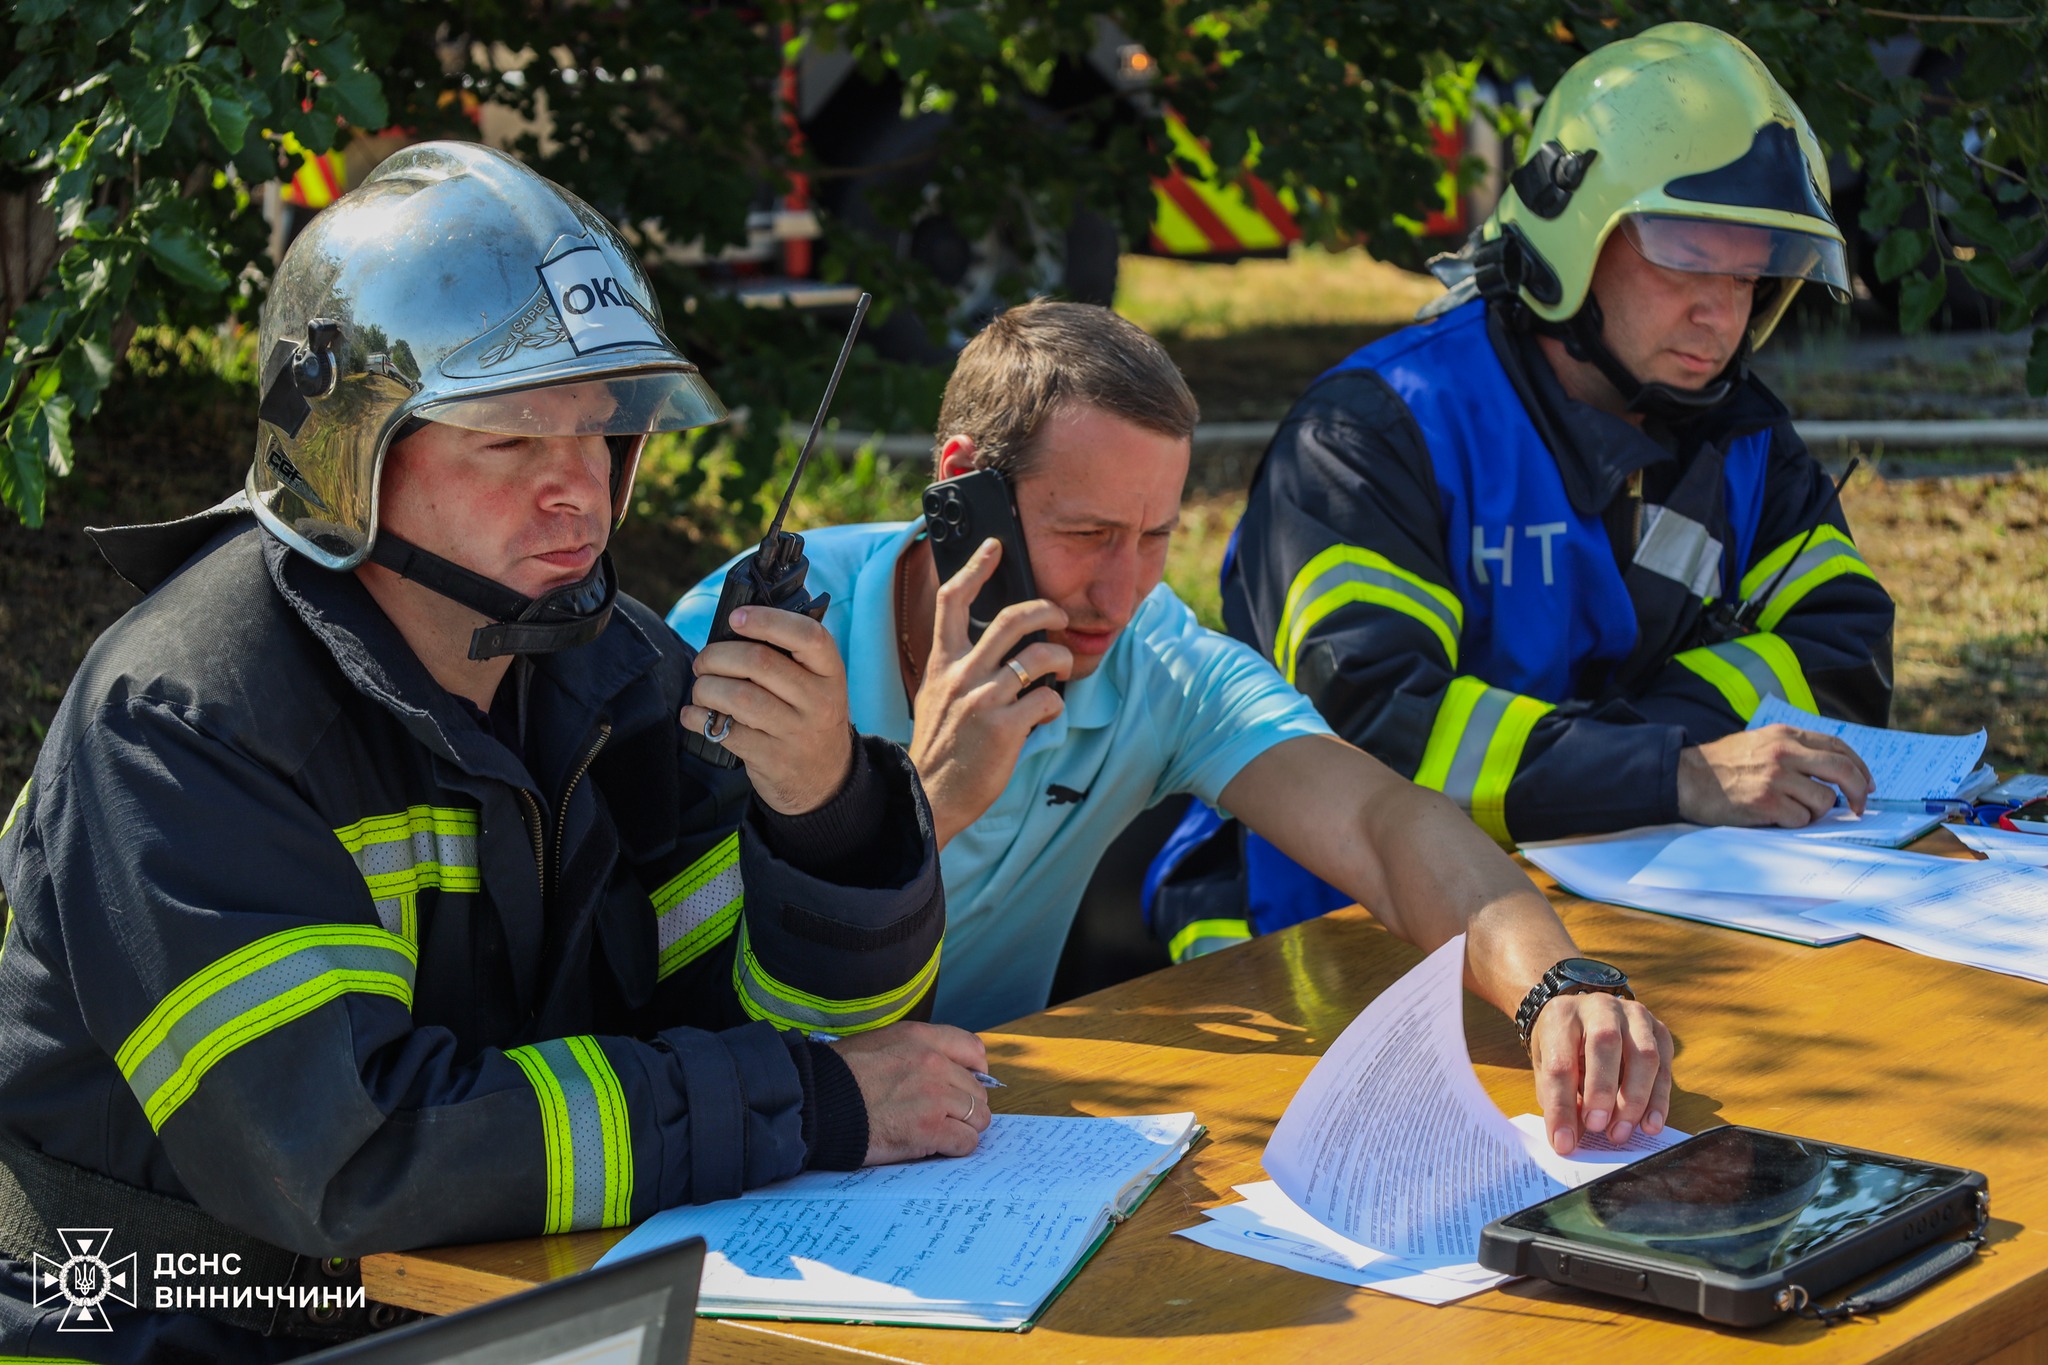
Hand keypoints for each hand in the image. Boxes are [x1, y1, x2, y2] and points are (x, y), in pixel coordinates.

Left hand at [681, 606, 853, 815]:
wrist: (825, 779)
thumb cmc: (809, 718)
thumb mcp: (818, 685)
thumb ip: (790, 657)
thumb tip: (734, 627)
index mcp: (831, 673)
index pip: (808, 636)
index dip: (767, 620)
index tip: (736, 618)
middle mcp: (819, 701)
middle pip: (760, 662)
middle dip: (717, 656)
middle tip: (703, 662)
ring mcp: (797, 732)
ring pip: (739, 696)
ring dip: (706, 688)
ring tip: (701, 689)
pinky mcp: (773, 758)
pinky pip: (726, 731)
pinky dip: (698, 718)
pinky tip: (694, 715)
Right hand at [831, 1022, 992, 1163]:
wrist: (817, 1101)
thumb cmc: (839, 1075)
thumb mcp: (880, 1042)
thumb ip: (915, 1051)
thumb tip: (941, 1070)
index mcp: (921, 1038)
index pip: (974, 1049)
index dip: (975, 1071)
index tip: (966, 1085)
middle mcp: (934, 1064)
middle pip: (977, 1090)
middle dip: (965, 1105)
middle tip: (946, 1116)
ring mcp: (934, 1098)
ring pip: (977, 1117)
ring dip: (963, 1128)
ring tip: (942, 1133)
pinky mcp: (929, 1131)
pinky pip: (965, 1143)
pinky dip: (956, 1148)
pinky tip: (938, 1147)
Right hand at [908, 538, 1070, 846]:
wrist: (930, 795)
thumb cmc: (942, 747)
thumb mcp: (938, 696)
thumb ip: (963, 668)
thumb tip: (1007, 650)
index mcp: (942, 662)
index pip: (953, 600)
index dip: (976, 567)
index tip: (994, 546)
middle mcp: (961, 674)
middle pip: (1011, 619)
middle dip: (1045, 609)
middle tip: (1059, 614)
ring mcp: (983, 700)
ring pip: (1039, 657)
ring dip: (1061, 660)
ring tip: (1062, 671)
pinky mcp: (1004, 727)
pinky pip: (1047, 701)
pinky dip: (1055, 706)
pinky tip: (1046, 716)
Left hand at [1529, 992, 1673, 1155]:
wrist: (1584, 1014)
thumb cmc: (1563, 1046)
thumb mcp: (1548, 1067)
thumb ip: (1558, 1098)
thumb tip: (1571, 1141)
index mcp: (1561, 1016)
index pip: (1560, 1063)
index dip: (1562, 1106)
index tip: (1564, 1142)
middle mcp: (1599, 1007)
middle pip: (1605, 1044)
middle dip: (1602, 1093)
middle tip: (1598, 1128)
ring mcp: (1634, 1015)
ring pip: (1644, 1055)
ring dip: (1635, 1100)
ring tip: (1621, 1133)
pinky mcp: (1659, 1030)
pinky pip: (1664, 1066)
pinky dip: (1659, 1100)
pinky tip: (1649, 1125)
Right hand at [1676, 724, 1873, 826]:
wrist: (1685, 778)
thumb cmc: (1722, 765)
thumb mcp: (1760, 743)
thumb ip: (1793, 750)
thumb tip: (1831, 772)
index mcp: (1785, 734)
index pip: (1838, 746)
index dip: (1859, 767)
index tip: (1867, 784)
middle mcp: (1784, 752)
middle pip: (1842, 769)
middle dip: (1858, 791)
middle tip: (1859, 806)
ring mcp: (1776, 777)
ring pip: (1823, 800)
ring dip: (1815, 812)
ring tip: (1792, 810)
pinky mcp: (1766, 802)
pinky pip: (1801, 819)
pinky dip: (1793, 822)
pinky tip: (1774, 817)